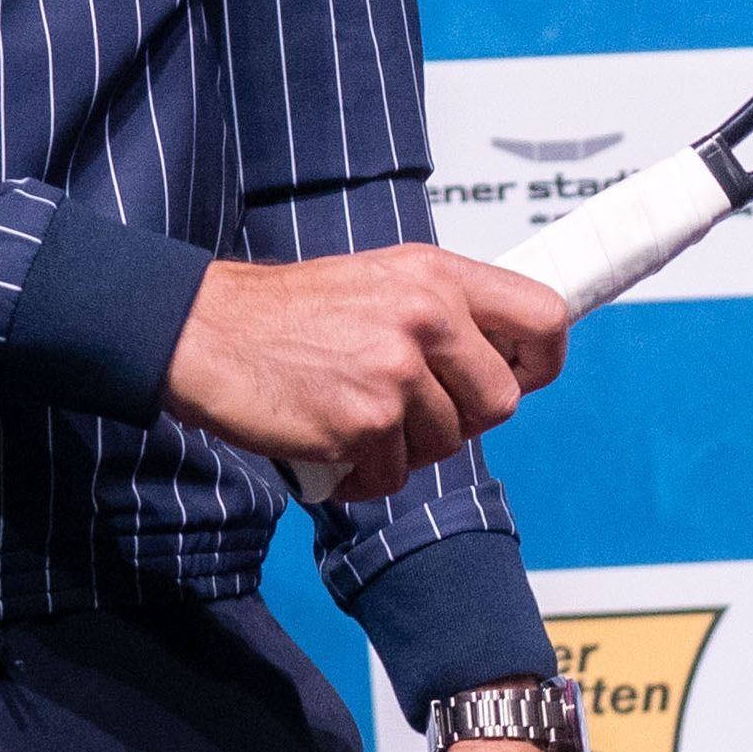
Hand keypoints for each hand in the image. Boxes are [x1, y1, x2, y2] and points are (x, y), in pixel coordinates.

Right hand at [160, 249, 567, 499]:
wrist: (208, 332)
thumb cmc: (295, 311)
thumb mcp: (387, 279)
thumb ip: (448, 311)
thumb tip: (507, 356)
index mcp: (440, 276)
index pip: (544, 318)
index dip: (541, 361)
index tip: (519, 377)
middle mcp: (427, 317)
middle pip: (501, 401)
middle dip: (463, 418)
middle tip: (414, 411)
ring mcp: (396, 372)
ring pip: (448, 444)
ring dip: (407, 447)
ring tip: (359, 416)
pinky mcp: (363, 423)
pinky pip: (395, 476)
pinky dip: (365, 474)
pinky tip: (333, 444)